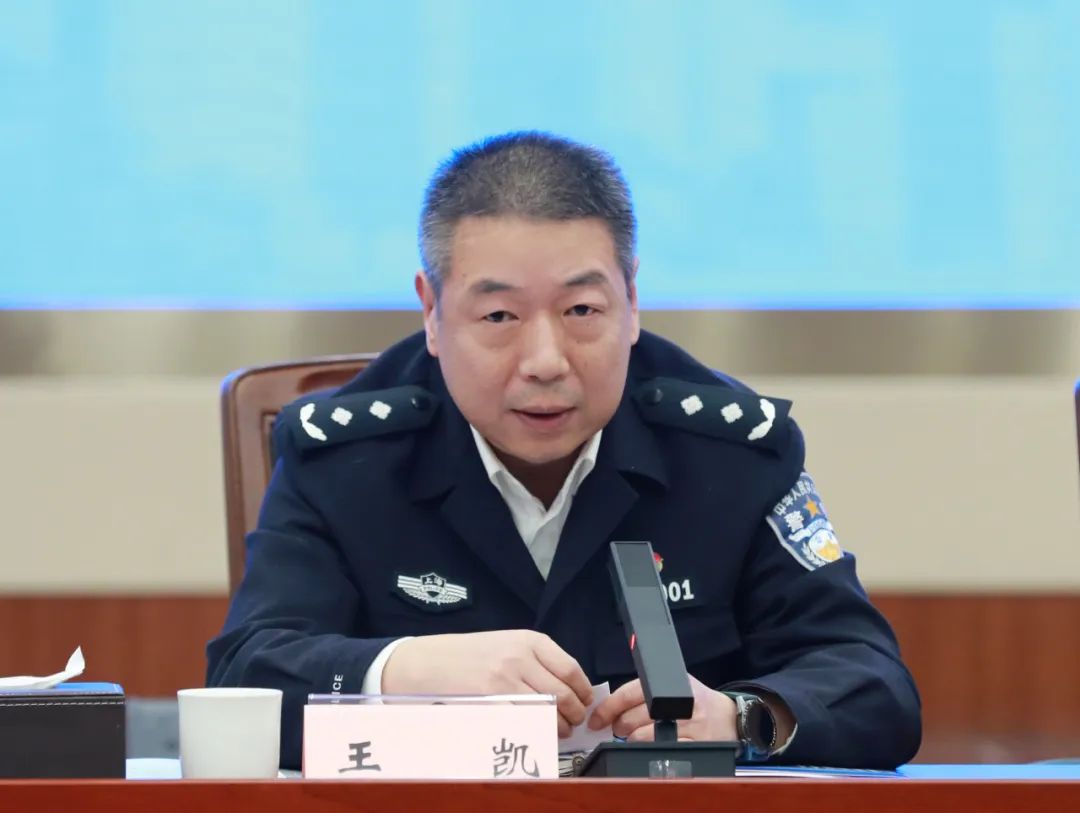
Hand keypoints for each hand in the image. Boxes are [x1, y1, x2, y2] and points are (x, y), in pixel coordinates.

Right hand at [382, 630, 593, 737]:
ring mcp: (505, 680)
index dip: (583, 691)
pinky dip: (538, 732)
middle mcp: (521, 658)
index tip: (585, 701)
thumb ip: (537, 660)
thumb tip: (568, 685)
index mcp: (530, 640)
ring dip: (560, 726)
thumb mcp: (508, 643)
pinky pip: (526, 721)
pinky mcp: (491, 701)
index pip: (571, 669)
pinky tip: (539, 734)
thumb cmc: (470, 654)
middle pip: (564, 693)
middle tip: (575, 721)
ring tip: (561, 731)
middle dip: (575, 713)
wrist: (430, 661)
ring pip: (549, 711)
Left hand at [587, 675, 736, 741]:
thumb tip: (609, 704)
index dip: (608, 708)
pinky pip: (662, 749)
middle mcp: (677, 701)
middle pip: (632, 717)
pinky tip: (651, 745)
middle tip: (616, 727)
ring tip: (633, 736)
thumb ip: (644, 690)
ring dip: (631, 739)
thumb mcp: (673, 685)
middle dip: (618, 725)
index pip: (628, 694)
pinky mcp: (695, 743)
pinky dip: (650, 749)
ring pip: (644, 735)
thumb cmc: (695, 700)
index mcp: (668, 683)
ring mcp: (687, 723)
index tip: (596, 719)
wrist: (729, 717)